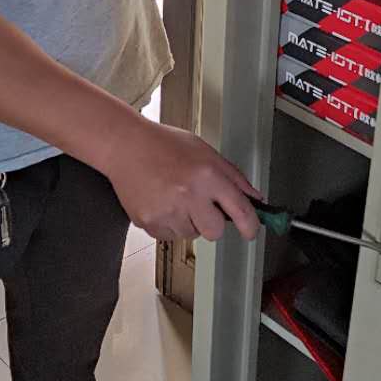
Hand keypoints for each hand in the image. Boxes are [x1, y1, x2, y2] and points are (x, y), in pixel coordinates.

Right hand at [106, 118, 261, 241]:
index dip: (251, 226)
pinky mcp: (149, 222)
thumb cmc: (164, 144)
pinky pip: (169, 235)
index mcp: (207, 175)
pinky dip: (169, 223)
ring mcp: (167, 211)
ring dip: (188, 221)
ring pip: (191, 234)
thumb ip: (233, 177)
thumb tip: (255, 199)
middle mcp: (189, 195)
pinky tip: (161, 201)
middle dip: (213, 222)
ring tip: (174, 196)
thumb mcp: (205, 152)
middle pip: (215, 232)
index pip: (240, 210)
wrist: (125, 146)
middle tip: (201, 205)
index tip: (251, 232)